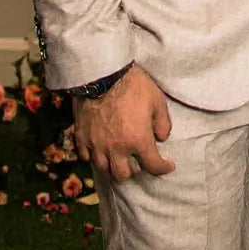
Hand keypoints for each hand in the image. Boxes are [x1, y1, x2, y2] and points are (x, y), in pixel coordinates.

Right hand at [73, 65, 174, 180]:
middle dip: (133, 170)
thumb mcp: (157, 100)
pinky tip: (99, 149)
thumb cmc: (134, 85)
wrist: (103, 74)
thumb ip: (163, 123)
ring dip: (113, 165)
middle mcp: (117, 148)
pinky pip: (85, 157)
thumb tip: (162, 138)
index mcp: (138, 140)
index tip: (168, 165)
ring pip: (104, 168)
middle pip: (123, 175)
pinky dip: (93, 156)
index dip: (162, 168)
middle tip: (138, 160)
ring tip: (118, 157)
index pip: (152, 165)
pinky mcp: (81, 137)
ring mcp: (97, 144)